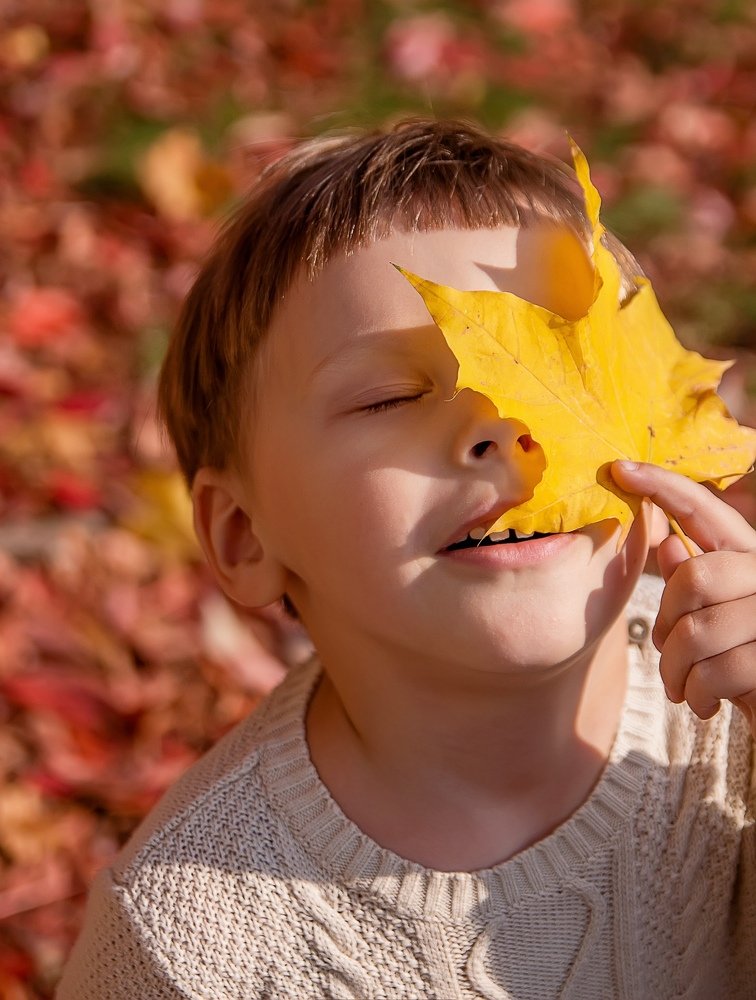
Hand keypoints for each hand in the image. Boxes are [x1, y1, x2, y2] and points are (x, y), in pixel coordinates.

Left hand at [612, 460, 755, 733]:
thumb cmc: (742, 666)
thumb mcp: (714, 620)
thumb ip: (695, 581)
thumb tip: (666, 542)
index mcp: (751, 556)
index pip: (707, 509)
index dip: (664, 486)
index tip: (620, 468)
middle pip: (694, 578)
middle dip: (666, 622)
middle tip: (668, 653)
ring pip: (697, 631)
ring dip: (676, 669)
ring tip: (683, 687)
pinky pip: (716, 672)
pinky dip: (696, 694)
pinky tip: (703, 704)